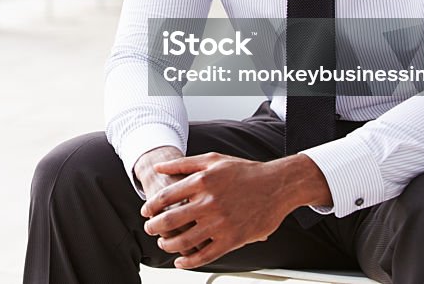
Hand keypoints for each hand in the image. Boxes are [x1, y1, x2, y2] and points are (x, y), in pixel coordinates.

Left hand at [141, 153, 330, 269]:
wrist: (277, 185)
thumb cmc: (245, 171)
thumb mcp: (213, 160)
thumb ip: (183, 164)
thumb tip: (159, 168)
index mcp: (201, 182)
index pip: (165, 197)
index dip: (150, 207)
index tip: (146, 212)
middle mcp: (208, 203)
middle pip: (169, 220)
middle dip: (153, 227)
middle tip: (149, 229)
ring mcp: (220, 223)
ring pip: (184, 241)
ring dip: (168, 245)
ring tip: (164, 243)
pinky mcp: (232, 239)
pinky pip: (204, 255)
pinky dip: (189, 262)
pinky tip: (181, 261)